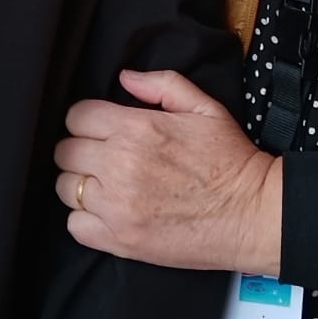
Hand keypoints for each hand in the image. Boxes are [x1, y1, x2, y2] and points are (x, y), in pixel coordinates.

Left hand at [55, 69, 281, 274]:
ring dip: (80, 184)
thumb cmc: (230, 159)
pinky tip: (107, 213)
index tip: (100, 130)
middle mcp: (120, 166)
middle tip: (103, 158)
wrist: (252, 214)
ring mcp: (117, 206)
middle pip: (65, 152)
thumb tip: (124, 77)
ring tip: (105, 186)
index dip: (87, 120)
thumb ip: (162, 85)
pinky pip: (75, 225)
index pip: (77, 117)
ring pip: (65, 188)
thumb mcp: (204, 108)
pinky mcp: (120, 240)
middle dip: (81, 150)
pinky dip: (85, 219)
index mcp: (137, 128)